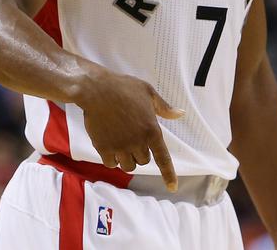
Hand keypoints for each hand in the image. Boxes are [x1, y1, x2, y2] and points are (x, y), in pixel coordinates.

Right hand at [76, 66, 183, 189]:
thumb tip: (180, 113)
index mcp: (152, 130)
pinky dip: (111, 159)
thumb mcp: (148, 92)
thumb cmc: (123, 88)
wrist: (96, 89)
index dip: (169, 175)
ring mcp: (120, 146)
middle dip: (139, 153)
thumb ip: (164, 107)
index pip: (163, 158)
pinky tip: (108, 146)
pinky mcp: (104, 148)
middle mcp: (138, 142)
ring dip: (125, 159)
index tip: (172, 188)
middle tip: (131, 138)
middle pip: (143, 161)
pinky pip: (111, 164)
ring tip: (119, 143)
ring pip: (128, 166)